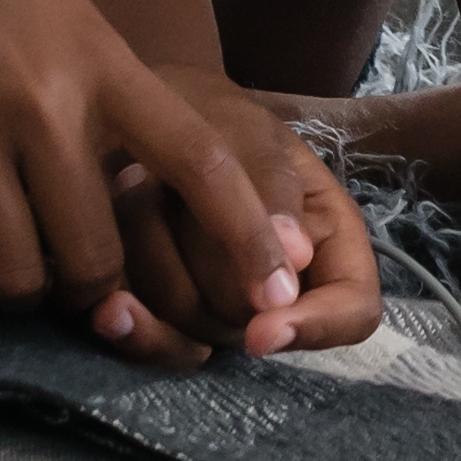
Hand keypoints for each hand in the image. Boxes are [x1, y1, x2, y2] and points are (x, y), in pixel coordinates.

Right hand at [0, 0, 307, 343]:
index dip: (243, 235)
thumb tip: (145, 175)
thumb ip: (103, 88)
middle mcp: (44, 102)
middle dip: (93, 295)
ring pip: (17, 275)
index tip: (277, 289)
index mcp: (102, 62)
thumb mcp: (66, 6)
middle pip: (98, 255)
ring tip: (2, 287)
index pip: (201, 161)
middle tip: (74, 292)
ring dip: (15, 300)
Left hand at [93, 78, 390, 366]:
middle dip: (214, 271)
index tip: (262, 329)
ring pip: (200, 333)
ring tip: (139, 199)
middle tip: (180, 198)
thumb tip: (297, 262)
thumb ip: (271, 187)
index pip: (353, 311)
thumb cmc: (203, 115)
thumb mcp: (245, 131)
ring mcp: (219, 307)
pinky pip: (154, 345)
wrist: (131, 117)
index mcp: (326, 240)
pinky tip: (107, 308)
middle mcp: (279, 286)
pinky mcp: (163, 318)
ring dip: (161, 273)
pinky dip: (131, 325)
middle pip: (259, 324)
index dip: (316, 328)